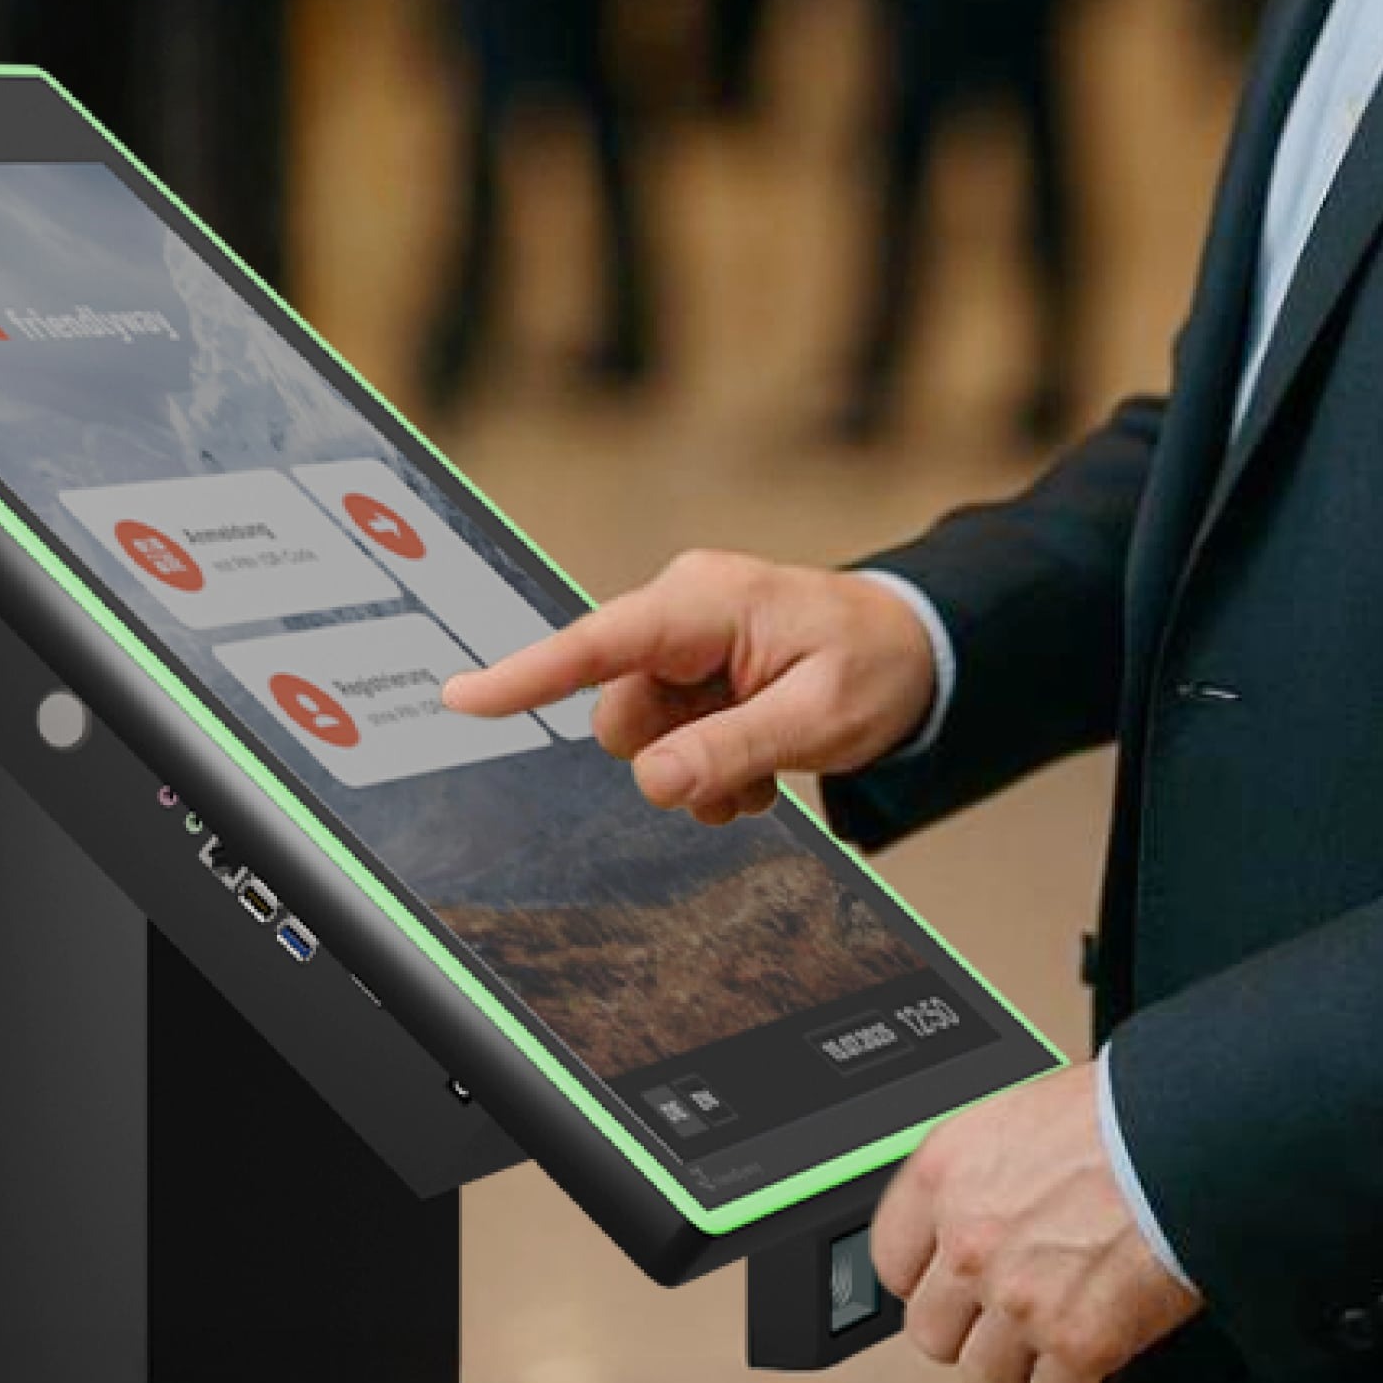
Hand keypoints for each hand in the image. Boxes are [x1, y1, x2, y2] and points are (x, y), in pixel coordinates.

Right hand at [436, 553, 938, 824]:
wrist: (920, 653)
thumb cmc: (876, 666)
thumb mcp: (815, 718)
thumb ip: (729, 748)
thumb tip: (653, 781)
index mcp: (704, 601)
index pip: (599, 643)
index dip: (527, 674)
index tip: (462, 697)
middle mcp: (683, 613)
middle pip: (619, 712)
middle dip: (671, 756)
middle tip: (748, 769)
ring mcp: (688, 645)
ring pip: (643, 737)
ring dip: (696, 770)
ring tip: (766, 768)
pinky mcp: (697, 674)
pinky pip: (670, 740)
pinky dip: (709, 765)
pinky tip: (761, 764)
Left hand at [872, 1062, 1204, 1382]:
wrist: (1190, 1135)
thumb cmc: (1123, 1112)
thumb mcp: (1027, 1115)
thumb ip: (993, 1170)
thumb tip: (996, 1203)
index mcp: (947, 1172)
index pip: (893, 1260)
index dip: (927, 1283)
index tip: (949, 1292)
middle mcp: (969, 1240)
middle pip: (933, 1334)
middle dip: (973, 1333)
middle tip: (1009, 1325)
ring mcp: (1019, 1299)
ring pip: (987, 1379)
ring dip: (1024, 1371)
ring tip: (1055, 1352)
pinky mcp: (1078, 1345)